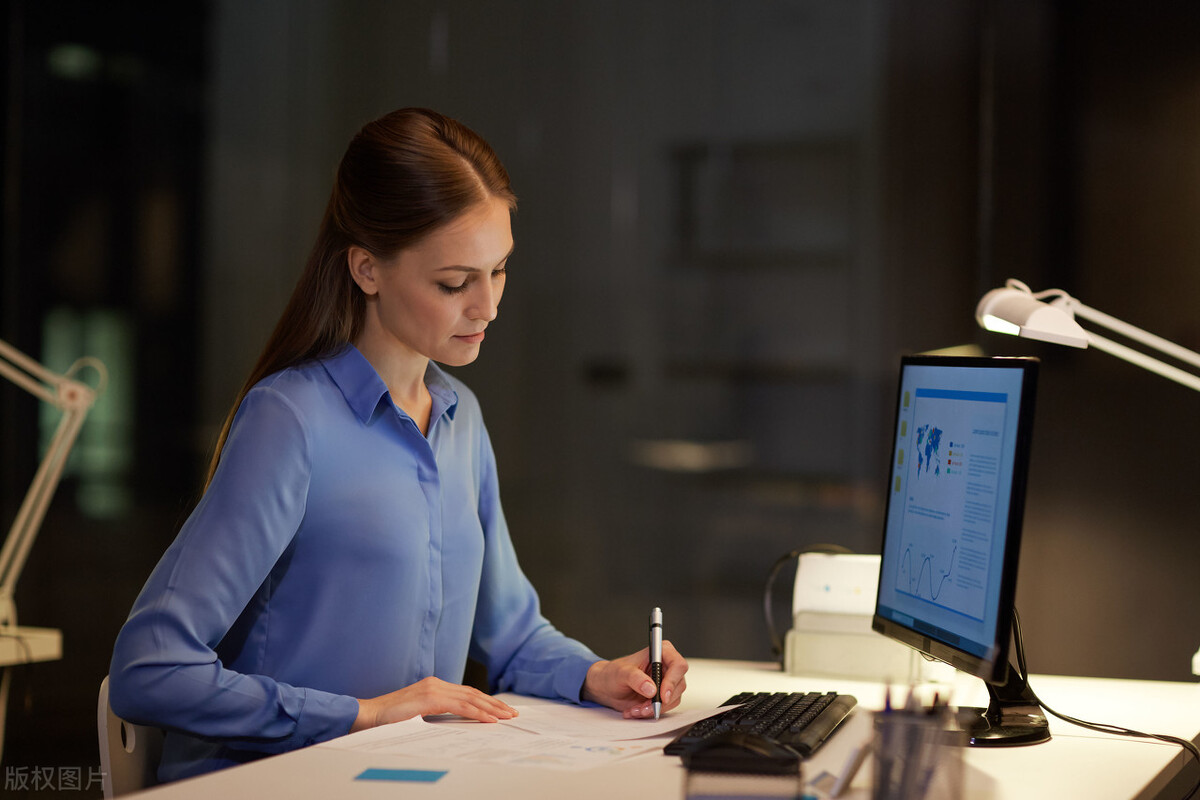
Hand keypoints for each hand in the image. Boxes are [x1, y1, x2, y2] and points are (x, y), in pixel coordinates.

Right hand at [351, 676, 518, 731]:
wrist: (368, 716)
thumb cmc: (389, 720)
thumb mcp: (418, 715)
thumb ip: (435, 714)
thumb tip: (455, 723)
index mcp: (434, 686)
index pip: (467, 693)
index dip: (486, 701)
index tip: (501, 710)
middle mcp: (436, 683)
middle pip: (473, 693)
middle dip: (495, 703)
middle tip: (512, 713)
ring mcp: (433, 689)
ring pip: (471, 698)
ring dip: (492, 708)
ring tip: (507, 716)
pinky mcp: (430, 698)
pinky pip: (460, 707)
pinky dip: (477, 713)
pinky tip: (489, 720)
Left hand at [581, 640, 687, 718]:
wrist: (607, 687)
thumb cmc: (613, 673)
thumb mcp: (621, 673)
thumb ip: (636, 678)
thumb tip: (651, 689)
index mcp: (660, 652)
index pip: (678, 664)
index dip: (673, 681)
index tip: (661, 696)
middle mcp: (666, 666)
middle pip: (678, 685)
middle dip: (660, 700)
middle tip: (644, 707)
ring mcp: (666, 682)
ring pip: (672, 699)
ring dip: (654, 708)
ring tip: (635, 709)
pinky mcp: (662, 696)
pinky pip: (665, 708)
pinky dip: (650, 712)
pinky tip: (636, 710)